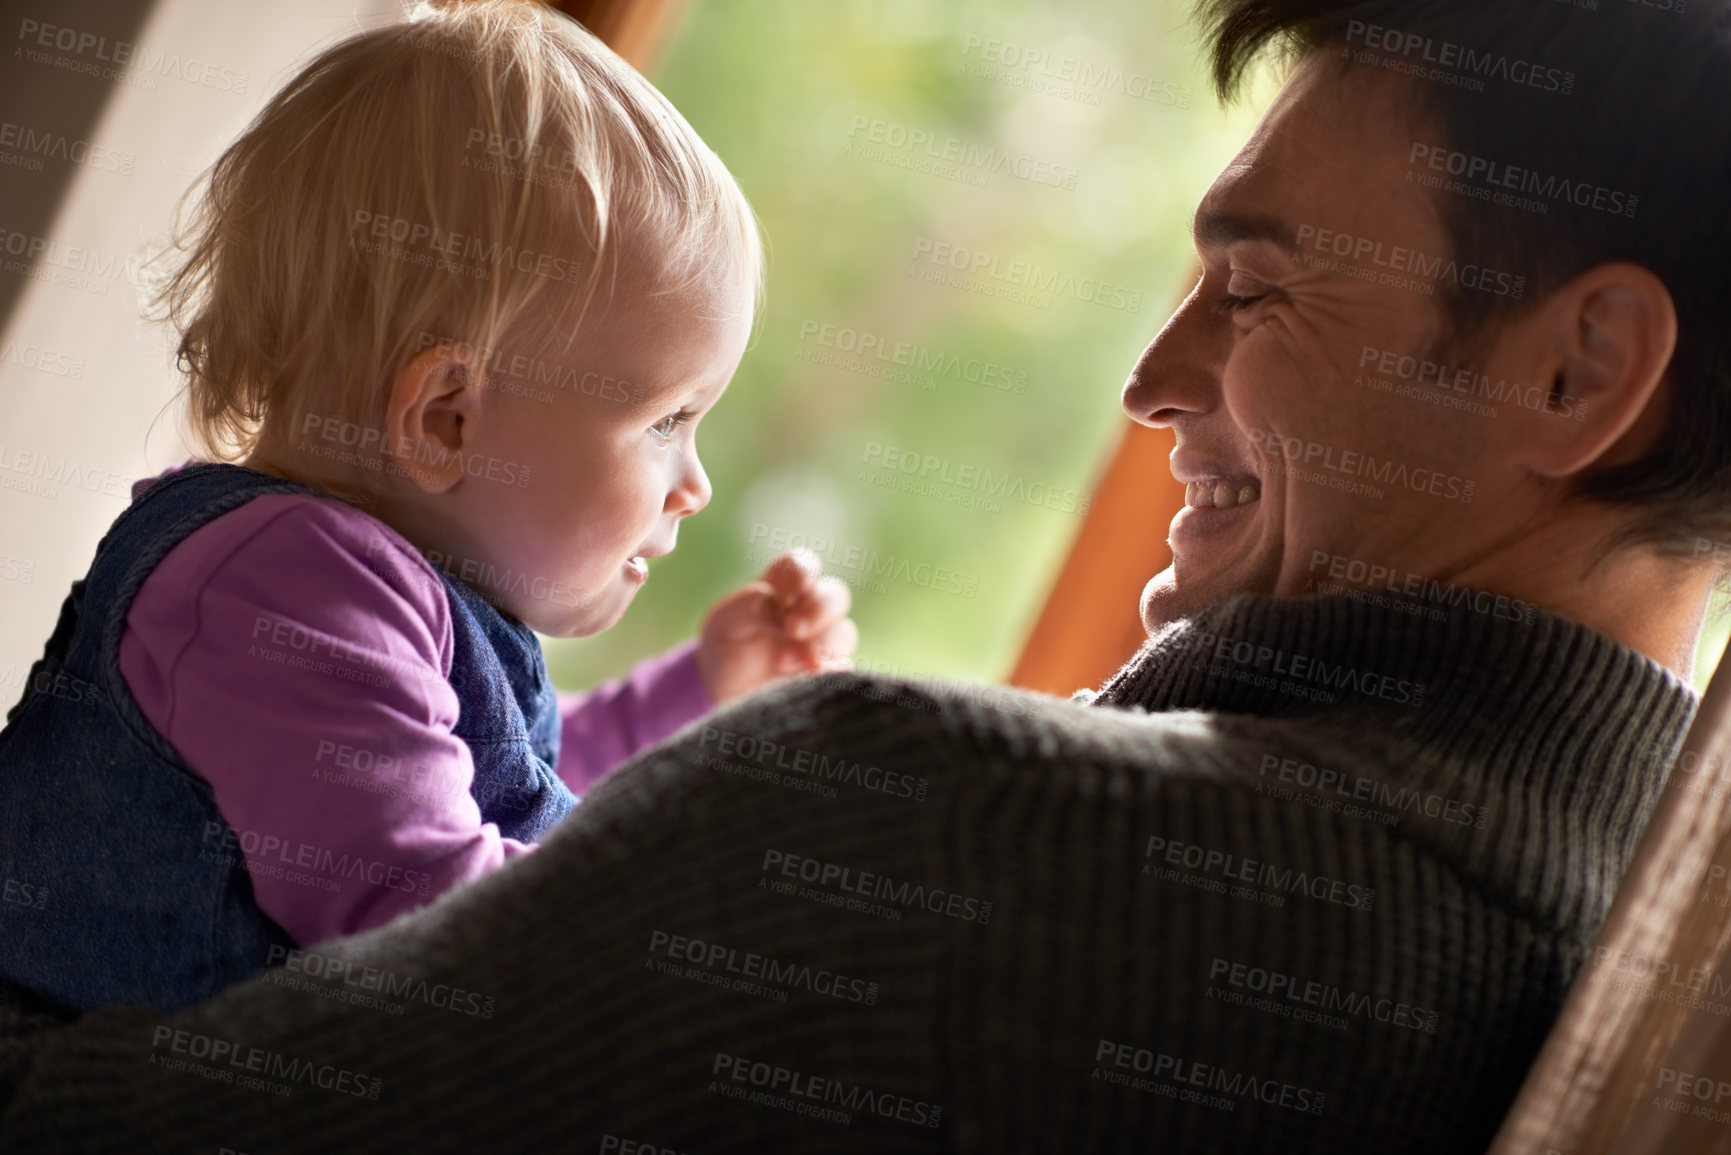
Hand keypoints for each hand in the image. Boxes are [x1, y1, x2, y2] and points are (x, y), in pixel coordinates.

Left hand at [696, 551, 857, 705]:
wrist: (720, 692)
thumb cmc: (727, 644)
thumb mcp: (727, 620)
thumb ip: (750, 605)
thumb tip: (777, 609)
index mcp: (783, 586)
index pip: (803, 565)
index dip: (802, 574)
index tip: (784, 598)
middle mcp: (808, 610)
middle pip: (835, 596)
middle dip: (818, 610)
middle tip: (792, 629)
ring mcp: (821, 642)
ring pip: (843, 634)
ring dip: (819, 645)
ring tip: (782, 662)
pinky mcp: (825, 673)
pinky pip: (843, 668)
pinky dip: (831, 670)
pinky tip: (810, 677)